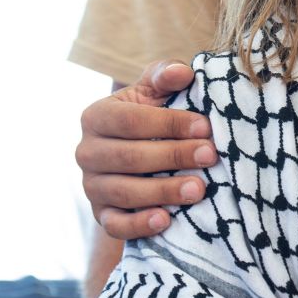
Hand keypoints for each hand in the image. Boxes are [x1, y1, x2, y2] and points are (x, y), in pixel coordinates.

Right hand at [75, 59, 213, 239]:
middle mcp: (87, 152)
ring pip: (125, 192)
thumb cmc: (151, 114)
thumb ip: (164, 77)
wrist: (137, 149)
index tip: (206, 126)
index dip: (169, 123)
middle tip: (210, 156)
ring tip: (199, 189)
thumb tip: (181, 73)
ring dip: (164, 191)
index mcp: (96, 116)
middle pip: (129, 157)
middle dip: (173, 156)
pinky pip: (116, 225)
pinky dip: (139, 225)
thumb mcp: (154, 91)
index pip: (131, 121)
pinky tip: (166, 220)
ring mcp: (92, 186)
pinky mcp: (101, 215)